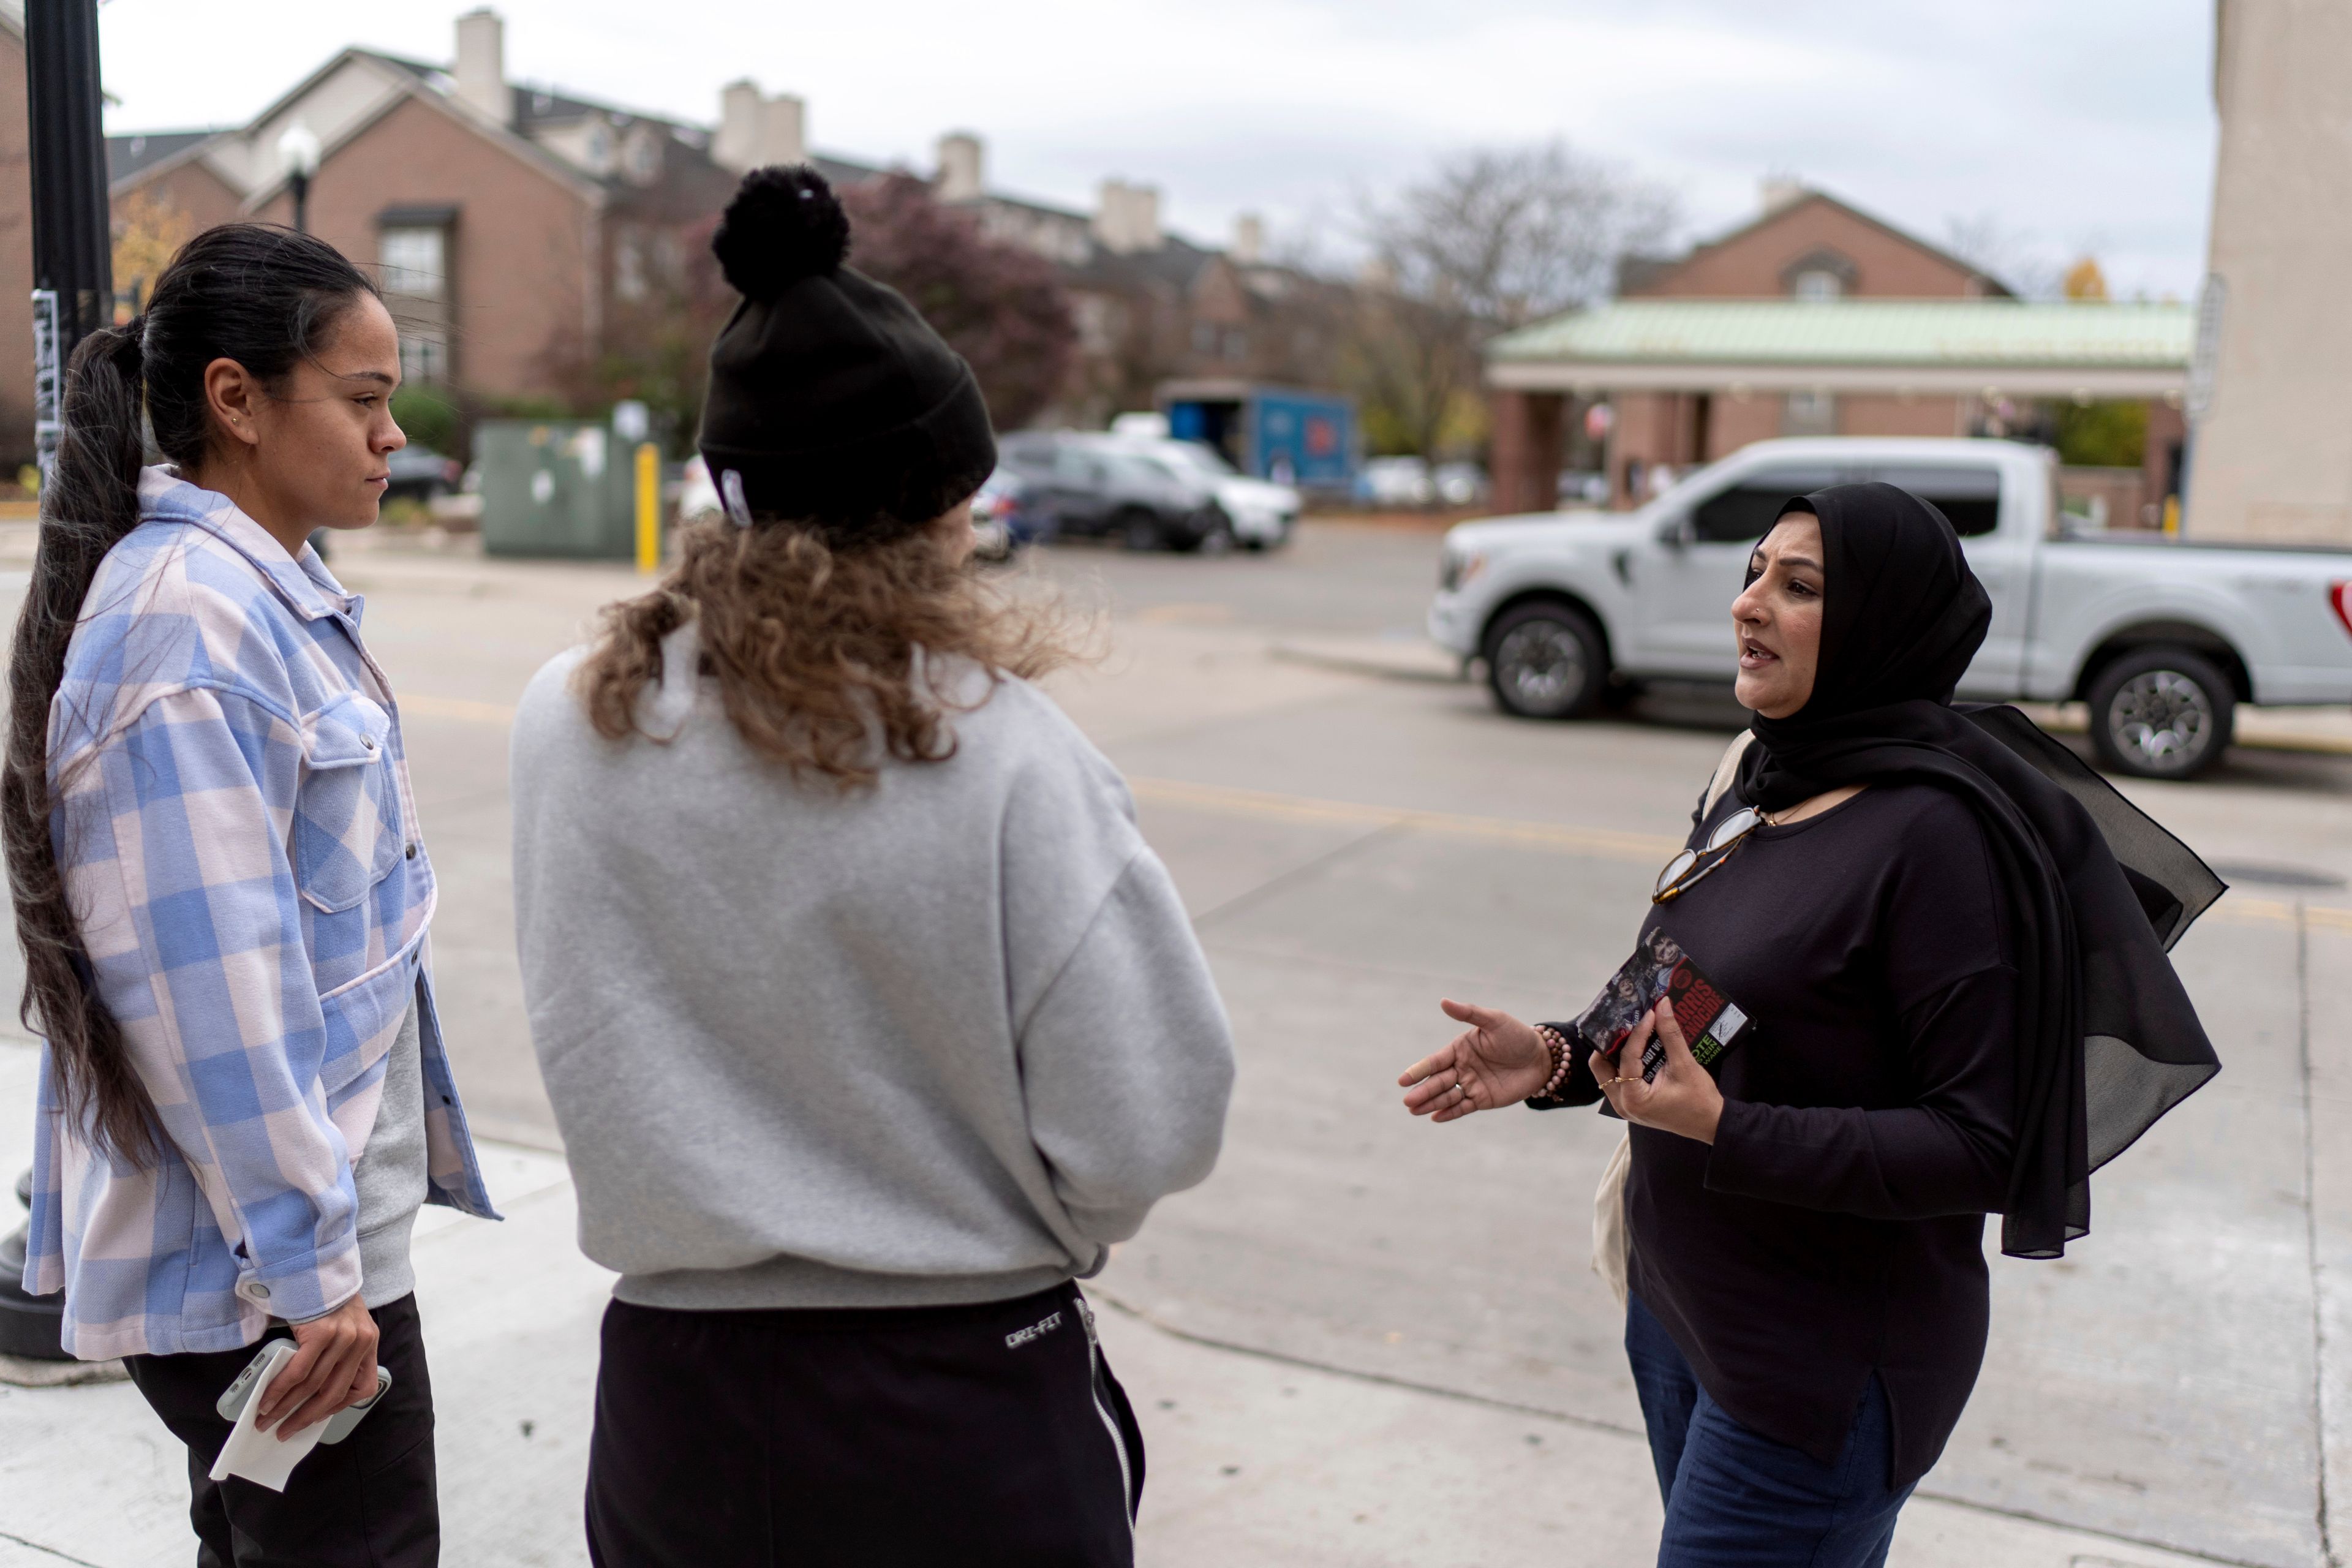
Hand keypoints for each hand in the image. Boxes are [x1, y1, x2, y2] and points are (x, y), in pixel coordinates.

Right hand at [255, 1295, 378, 1439]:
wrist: (312, 1263)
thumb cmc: (321, 1298)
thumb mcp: (341, 1324)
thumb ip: (336, 1352)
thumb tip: (308, 1391)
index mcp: (369, 1341)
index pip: (363, 1386)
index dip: (340, 1406)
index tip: (318, 1416)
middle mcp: (360, 1341)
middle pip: (333, 1392)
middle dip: (305, 1417)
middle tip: (284, 1431)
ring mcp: (343, 1338)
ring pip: (312, 1386)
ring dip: (286, 1408)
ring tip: (267, 1420)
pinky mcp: (321, 1334)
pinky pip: (298, 1372)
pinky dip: (279, 1391)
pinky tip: (267, 1401)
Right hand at [1398, 999, 1550, 1122]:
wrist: (1542, 1058)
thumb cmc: (1517, 1035)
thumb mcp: (1494, 1021)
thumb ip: (1469, 1013)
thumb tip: (1443, 1001)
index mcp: (1460, 1049)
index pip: (1435, 1061)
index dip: (1419, 1070)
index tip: (1403, 1080)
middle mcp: (1462, 1067)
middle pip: (1438, 1081)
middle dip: (1423, 1091)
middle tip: (1407, 1101)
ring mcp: (1471, 1085)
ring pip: (1447, 1096)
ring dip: (1431, 1103)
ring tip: (1414, 1110)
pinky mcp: (1483, 1100)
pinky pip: (1463, 1108)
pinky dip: (1449, 1113)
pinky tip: (1435, 1118)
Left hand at [1596, 999, 1723, 1144]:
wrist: (1710, 1123)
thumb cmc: (1699, 1100)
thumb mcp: (1685, 1066)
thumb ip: (1671, 1035)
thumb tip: (1663, 1004)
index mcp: (1633, 1098)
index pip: (1627, 1057)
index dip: (1637, 1032)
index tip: (1648, 1013)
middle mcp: (1621, 1104)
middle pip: (1601, 1065)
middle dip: (1612, 1042)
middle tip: (1627, 1021)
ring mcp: (1623, 1104)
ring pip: (1606, 1071)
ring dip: (1615, 1050)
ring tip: (1629, 1029)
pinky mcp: (1630, 1101)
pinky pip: (1617, 1077)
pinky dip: (1623, 1061)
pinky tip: (1635, 1044)